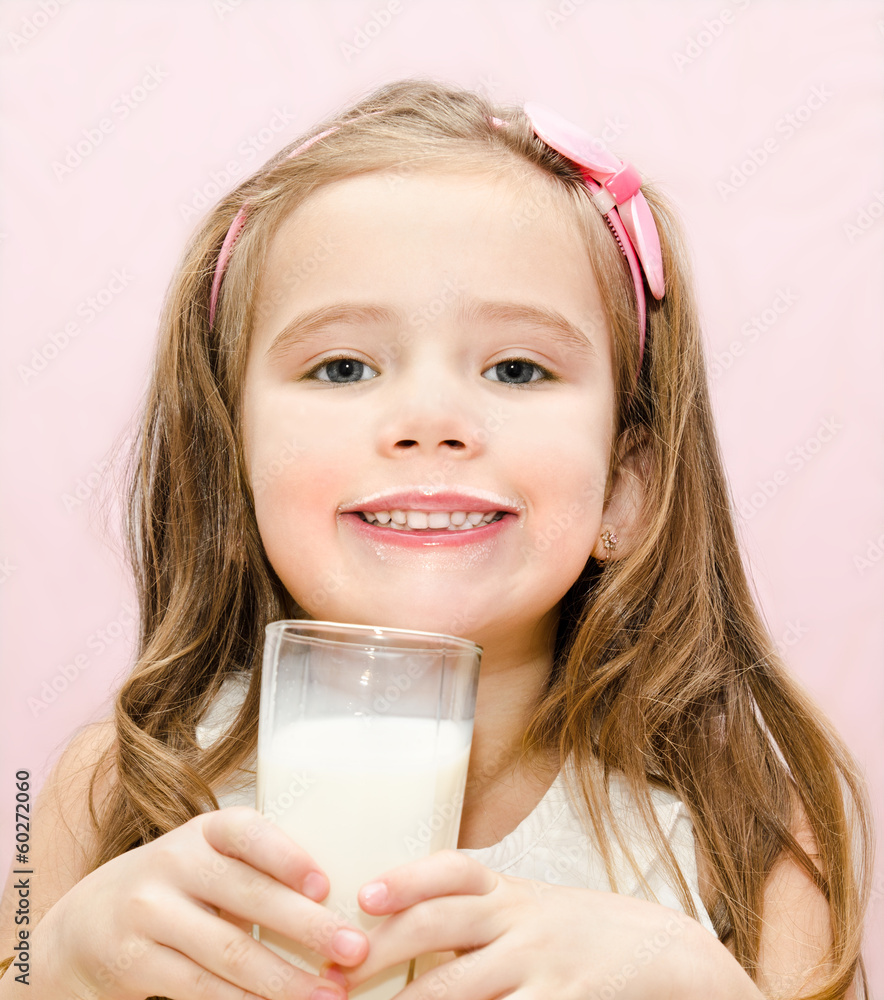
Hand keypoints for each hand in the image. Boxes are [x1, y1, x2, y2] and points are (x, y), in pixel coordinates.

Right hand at [29, 806, 367, 999]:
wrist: (84, 923)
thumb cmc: (177, 887)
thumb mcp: (208, 861)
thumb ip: (257, 872)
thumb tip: (335, 903)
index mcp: (203, 831)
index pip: (247, 832)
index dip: (286, 855)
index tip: (325, 884)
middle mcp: (173, 863)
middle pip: (248, 896)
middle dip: (308, 928)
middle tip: (355, 951)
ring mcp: (148, 913)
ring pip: (228, 953)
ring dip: (285, 981)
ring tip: (329, 996)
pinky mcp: (133, 962)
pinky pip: (200, 988)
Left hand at [324, 850, 703, 999]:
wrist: (661, 951)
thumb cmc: (579, 930)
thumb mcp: (530, 906)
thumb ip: (477, 914)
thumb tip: (397, 928)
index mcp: (508, 890)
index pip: (453, 869)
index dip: (407, 878)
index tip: (365, 896)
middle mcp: (520, 918)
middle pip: (441, 925)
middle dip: (384, 952)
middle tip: (340, 975)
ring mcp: (542, 964)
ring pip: (461, 990)